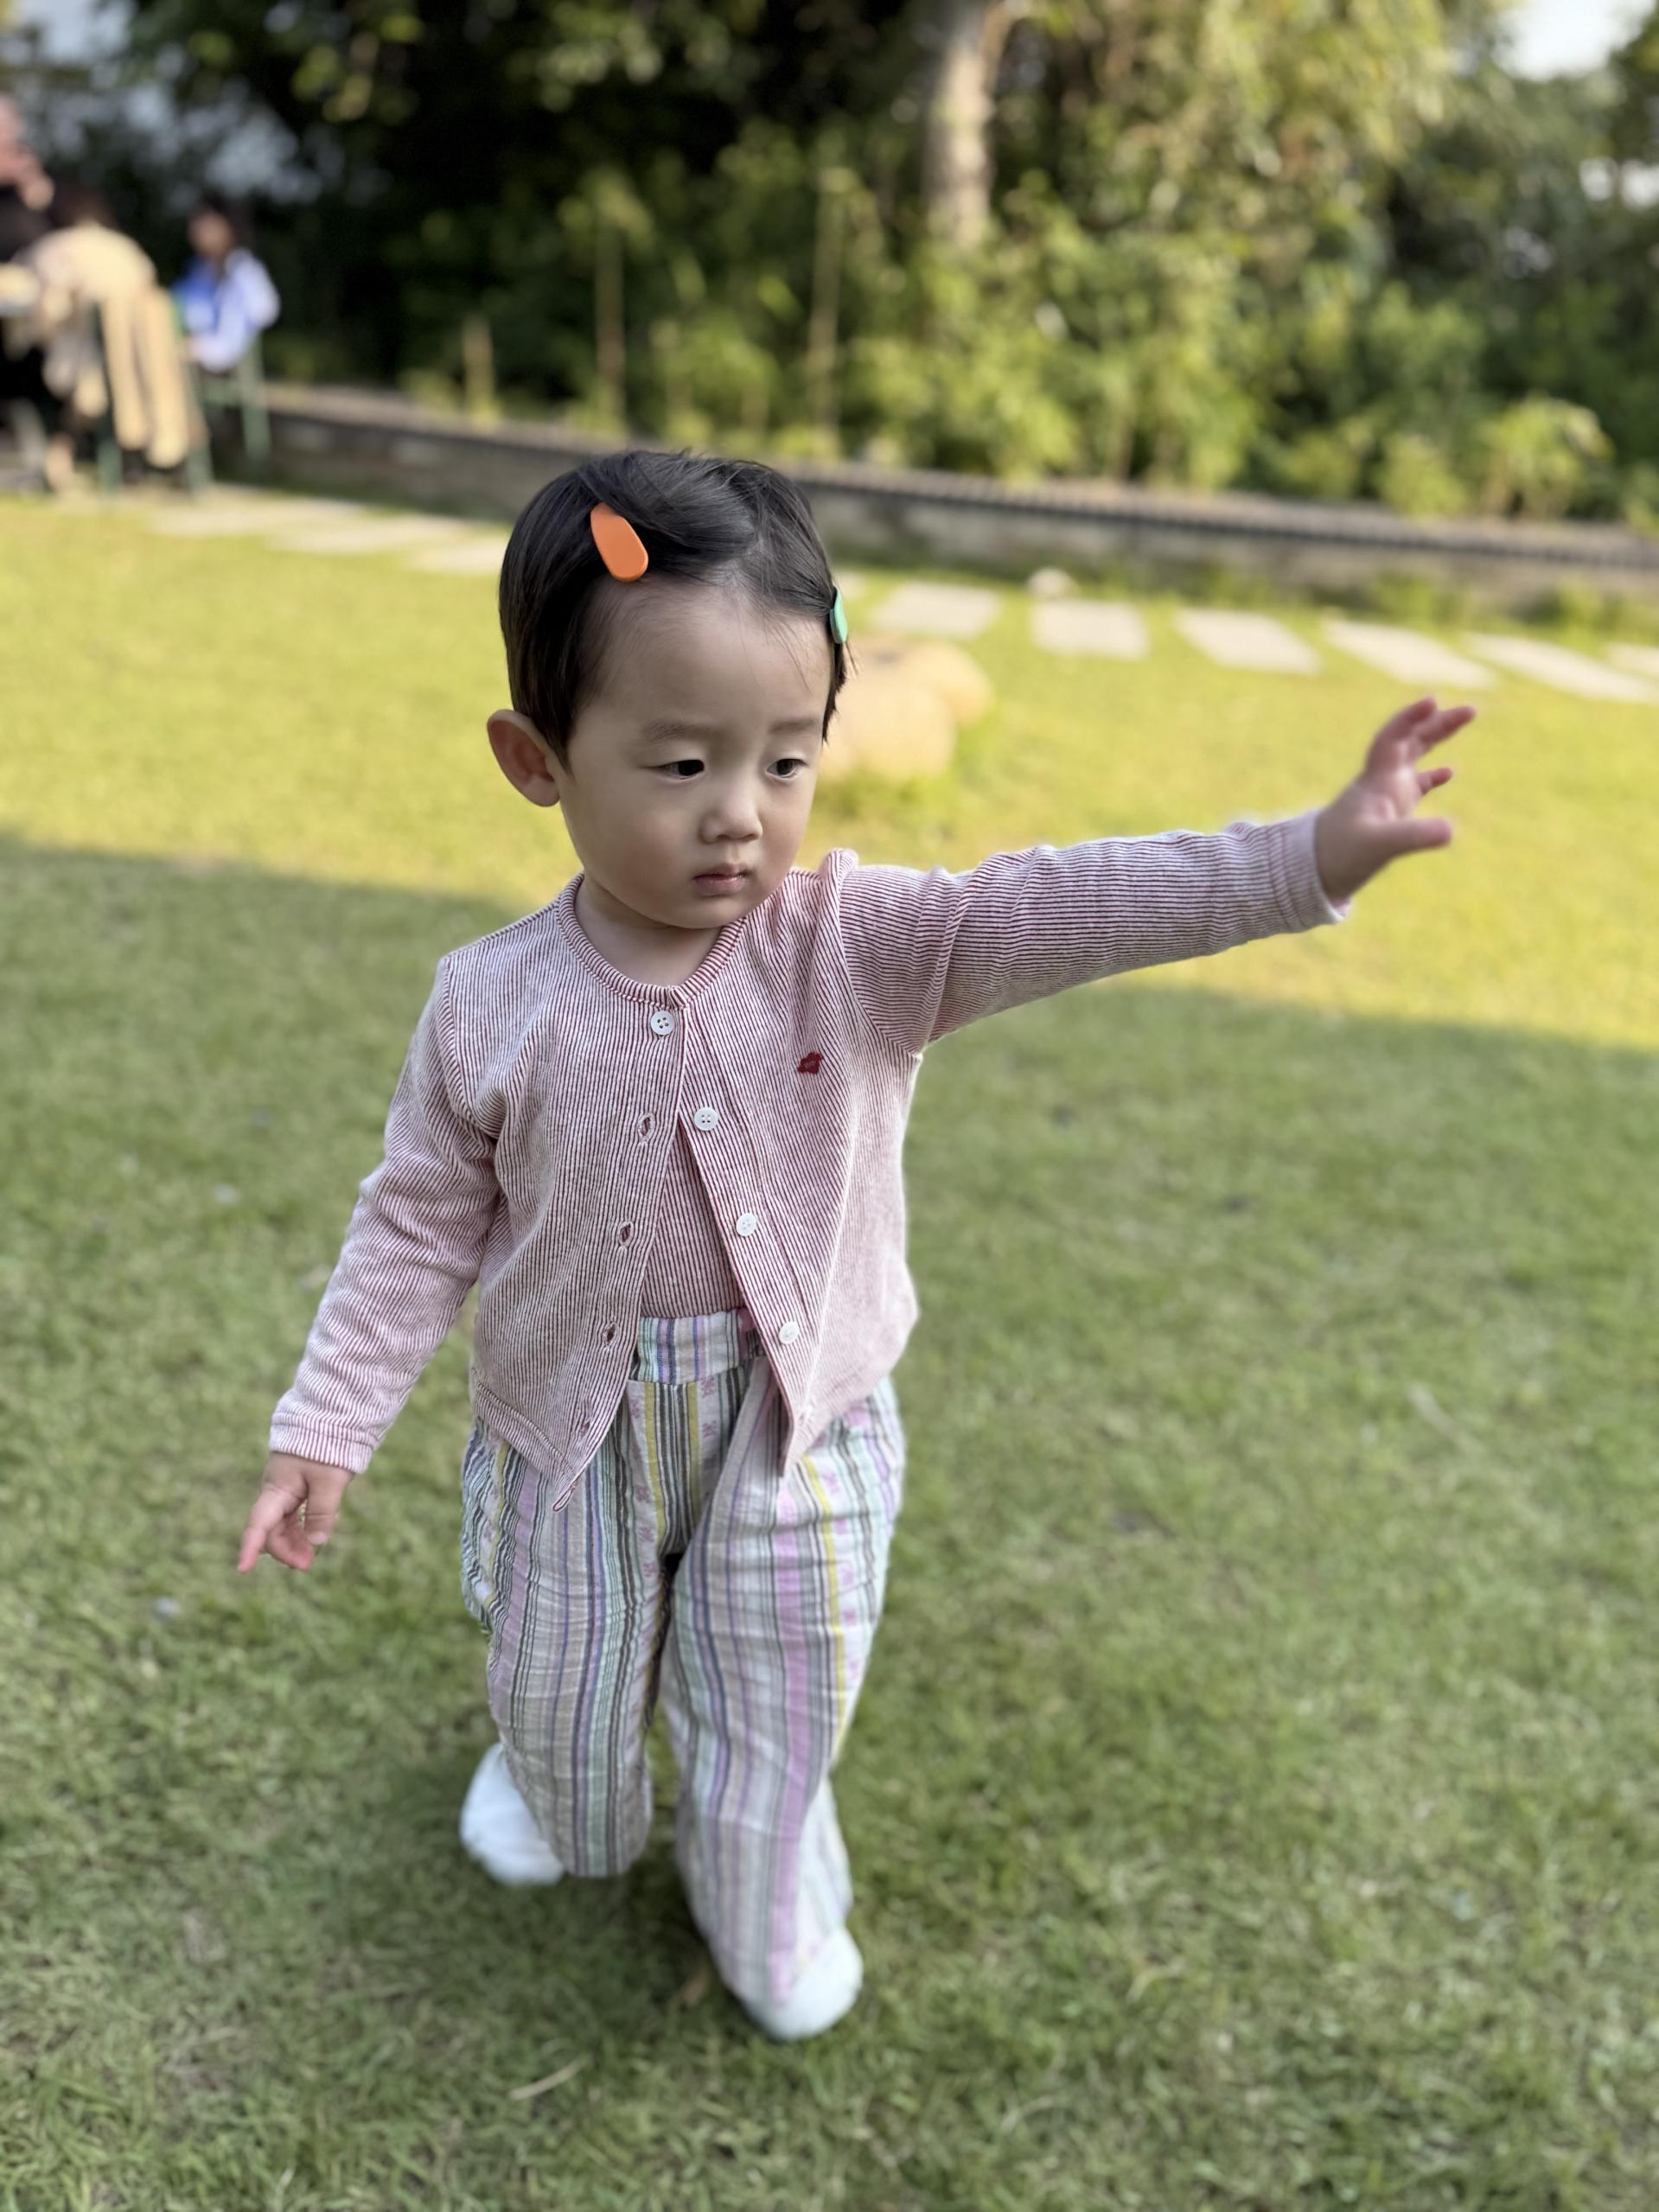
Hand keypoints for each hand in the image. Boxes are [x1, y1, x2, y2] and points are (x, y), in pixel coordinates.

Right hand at [236, 1452, 354, 1572]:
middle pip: (272, 1530)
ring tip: (310, 1558)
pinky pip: (293, 1516)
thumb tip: (315, 1541)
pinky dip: (301, 1530)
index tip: (243, 1569)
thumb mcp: (329, 1480)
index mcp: (277, 1489)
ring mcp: (285, 1491)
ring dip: (294, 1543)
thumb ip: (322, 1511)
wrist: (330, 1419)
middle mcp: (276, 1492)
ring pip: (283, 1525)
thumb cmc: (327, 1446)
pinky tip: (315, 1536)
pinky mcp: (297, 1489)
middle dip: (285, 1550)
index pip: (259, 1524)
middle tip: (306, 1564)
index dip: (249, 1547)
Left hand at [1314, 696, 1473, 906]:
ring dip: (1437, 738)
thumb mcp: (1379, 846)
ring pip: (1414, 757)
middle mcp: (1382, 781)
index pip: (1393, 738)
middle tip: (1471, 710)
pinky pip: (1415, 787)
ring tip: (1464, 719)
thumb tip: (1450, 831)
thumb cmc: (1340, 855)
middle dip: (1438, 723)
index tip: (1432, 702)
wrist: (1313, 872)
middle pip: (1411, 741)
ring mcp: (1386, 796)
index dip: (1410, 718)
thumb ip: (1414, 837)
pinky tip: (1450, 773)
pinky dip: (1432, 776)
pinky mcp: (1389, 814)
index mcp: (1377, 780)